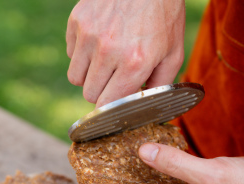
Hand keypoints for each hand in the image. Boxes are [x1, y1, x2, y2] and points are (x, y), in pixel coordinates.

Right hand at [66, 0, 184, 106]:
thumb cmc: (164, 15)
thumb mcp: (173, 52)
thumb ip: (160, 85)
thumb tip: (144, 108)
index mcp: (134, 62)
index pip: (106, 104)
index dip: (111, 107)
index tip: (115, 104)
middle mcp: (108, 50)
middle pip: (89, 93)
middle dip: (101, 90)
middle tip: (114, 79)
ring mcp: (89, 34)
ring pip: (75, 76)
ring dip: (89, 74)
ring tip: (105, 61)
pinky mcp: (77, 21)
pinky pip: (71, 53)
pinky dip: (82, 52)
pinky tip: (99, 40)